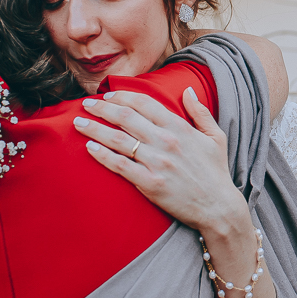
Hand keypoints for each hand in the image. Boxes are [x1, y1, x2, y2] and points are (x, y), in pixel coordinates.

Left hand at [74, 87, 248, 235]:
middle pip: (126, 118)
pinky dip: (102, 154)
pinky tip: (89, 147)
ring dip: (95, 129)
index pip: (145, 103)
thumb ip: (200, 112)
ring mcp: (156, 163)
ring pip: (118, 139)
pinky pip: (119, 165)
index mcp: (180, 128)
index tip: (108, 95)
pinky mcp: (149, 183)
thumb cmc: (216, 172)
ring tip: (79, 123)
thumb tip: (188, 90)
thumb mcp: (216, 137)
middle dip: (102, 108)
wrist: (218, 207)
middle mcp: (166, 142)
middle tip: (86, 105)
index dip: (123, 96)